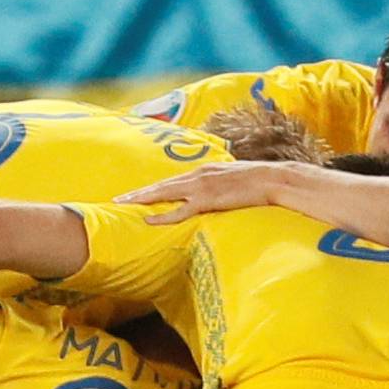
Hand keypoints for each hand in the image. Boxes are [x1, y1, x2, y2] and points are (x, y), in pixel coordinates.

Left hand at [116, 162, 281, 223]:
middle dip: (138, 193)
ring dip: (143, 199)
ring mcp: (201, 186)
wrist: (271, 178)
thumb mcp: (231, 178)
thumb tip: (213, 192)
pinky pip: (180, 209)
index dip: (152, 187)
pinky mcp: (208, 199)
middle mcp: (197, 175)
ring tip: (124, 205)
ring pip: (164, 193)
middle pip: (161, 185)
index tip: (136, 193)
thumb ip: (218, 184)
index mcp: (202, 170)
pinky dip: (163, 214)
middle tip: (118, 199)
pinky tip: (149, 218)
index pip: (171, 180)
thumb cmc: (256, 180)